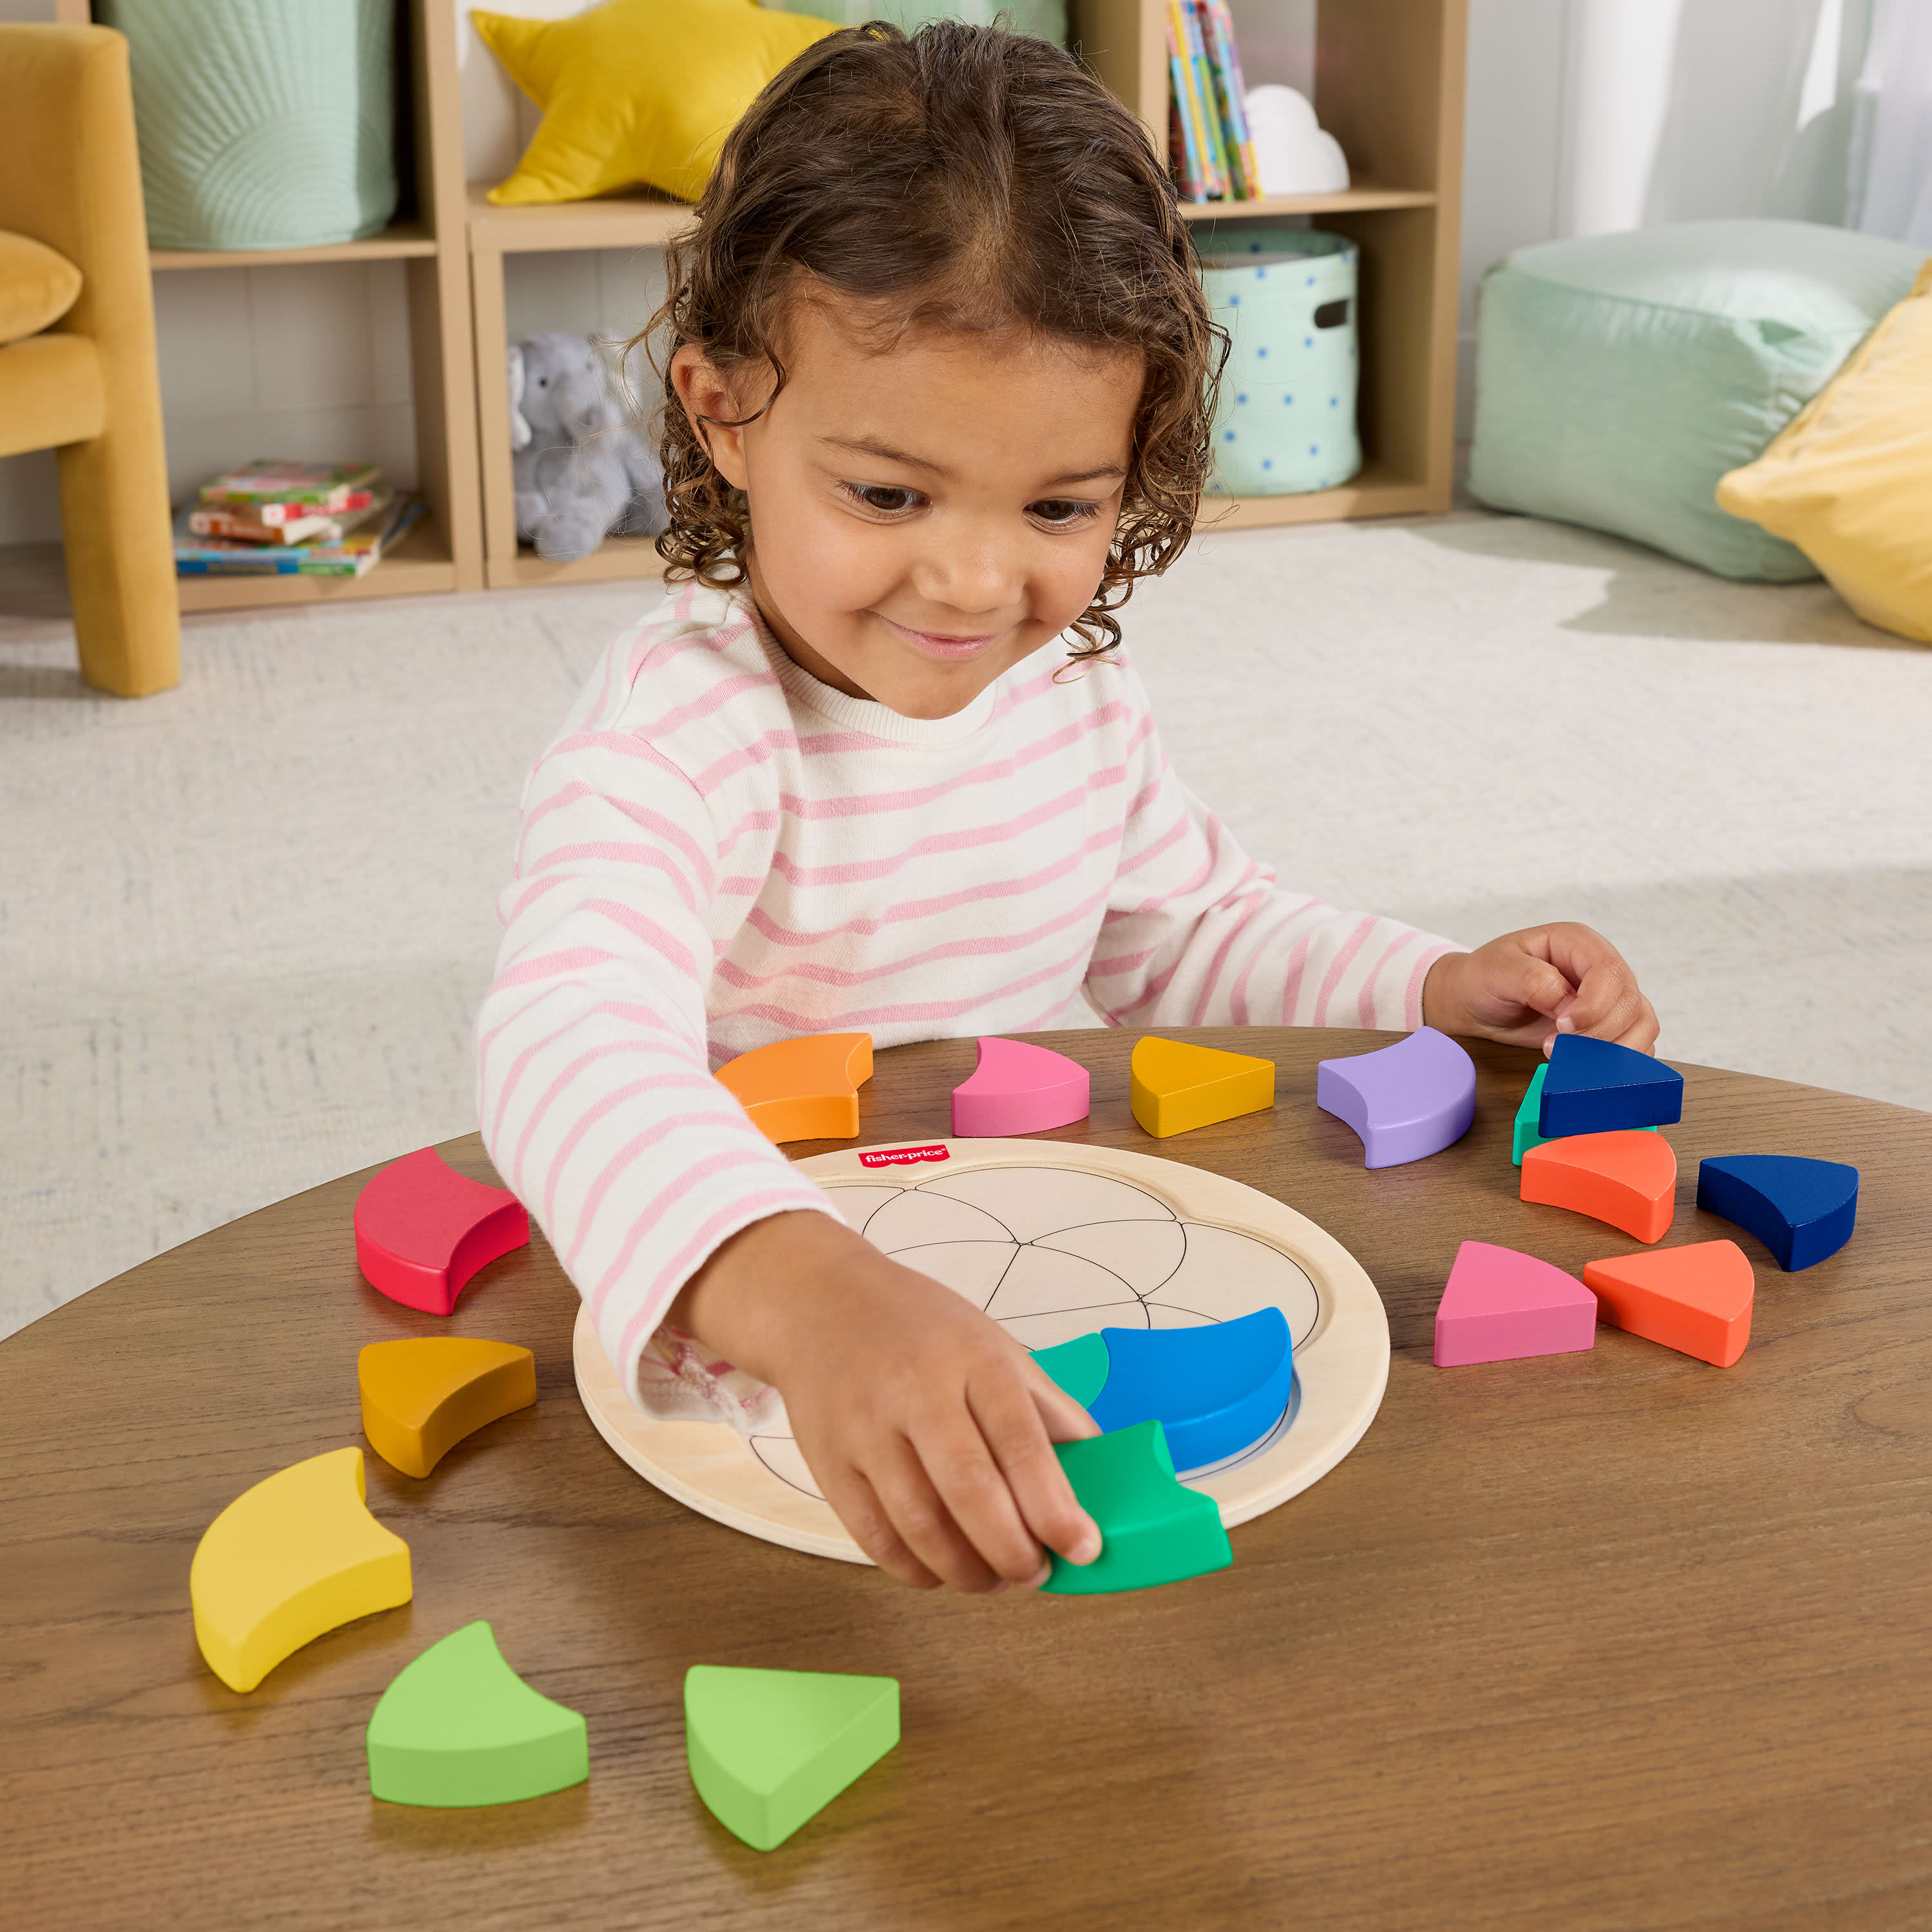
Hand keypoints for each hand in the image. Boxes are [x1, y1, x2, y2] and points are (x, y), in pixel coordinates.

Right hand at [671, 1211, 1102, 1592]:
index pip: (1020, 1441)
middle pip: (969, 1491)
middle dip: (1012, 1550)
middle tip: (1036, 1573)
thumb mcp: (993, 1345)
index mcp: (972, 1359)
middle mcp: (916, 1393)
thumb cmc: (919, 1328)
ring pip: (919, 1526)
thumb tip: (1100, 1470)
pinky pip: (874, 1538)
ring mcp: (866, 1431)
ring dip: (967, 1571)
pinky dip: (915, 1570)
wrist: (819, 1304)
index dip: (1055, 1505)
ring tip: (995, 1578)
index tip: (1084, 1547)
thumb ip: (1046, 1407)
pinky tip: (942, 1570)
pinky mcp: (829, 1465)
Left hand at [1422, 922, 1658, 1054]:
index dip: (1594, 1004)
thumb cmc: (1484, 979)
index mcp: (1578, 944)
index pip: (1609, 971)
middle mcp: (1600, 969)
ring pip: (1642, 1024)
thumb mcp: (1498, 971)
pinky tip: (1585, 1067)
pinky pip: (1634, 1044)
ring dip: (1613, 1050)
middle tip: (1554, 1046)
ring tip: (1569, 1059)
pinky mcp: (1608, 1026)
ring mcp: (1608, 998)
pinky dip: (1618, 1062)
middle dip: (1598, 1033)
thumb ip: (1534, 981)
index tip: (1563, 1027)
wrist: (1475, 1003)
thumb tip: (1569, 1004)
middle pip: (1630, 1001)